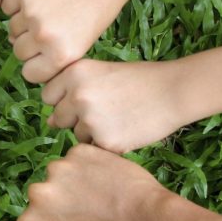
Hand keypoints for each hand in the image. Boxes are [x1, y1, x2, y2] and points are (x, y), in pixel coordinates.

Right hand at [2, 0, 132, 82]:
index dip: (35, 65)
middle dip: (28, 43)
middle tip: (46, 27)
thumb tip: (14, 43)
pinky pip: (8, 6)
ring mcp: (31, 13)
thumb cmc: (95, 12)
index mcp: (60, 56)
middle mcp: (43, 37)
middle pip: (19, 51)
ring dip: (23, 22)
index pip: (29, 74)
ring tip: (45, 10)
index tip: (43, 54)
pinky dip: (16, 3)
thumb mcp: (79, 45)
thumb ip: (49, 54)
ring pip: (12, 28)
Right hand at [18, 144, 173, 220]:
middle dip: (60, 199)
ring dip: (74, 180)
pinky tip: (108, 181)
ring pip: (61, 173)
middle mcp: (37, 193)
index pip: (31, 219)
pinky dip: (91, 166)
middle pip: (43, 193)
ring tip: (101, 195)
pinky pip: (80, 157)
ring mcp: (58, 169)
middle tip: (87, 209)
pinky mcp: (80, 152)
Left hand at [43, 58, 187, 152]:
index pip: (48, 96)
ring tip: (118, 118)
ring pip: (76, 134)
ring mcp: (90, 119)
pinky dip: (107, 143)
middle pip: (58, 118)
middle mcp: (77, 95)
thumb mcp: (99, 72)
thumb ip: (71, 90)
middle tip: (104, 110)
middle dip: (75, 118)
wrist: (173, 91)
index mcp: (73, 72)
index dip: (64, 99)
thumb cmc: (137, 80)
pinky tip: (125, 129)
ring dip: (92, 132)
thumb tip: (49, 122)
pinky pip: (95, 148)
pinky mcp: (105, 141)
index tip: (85, 97)